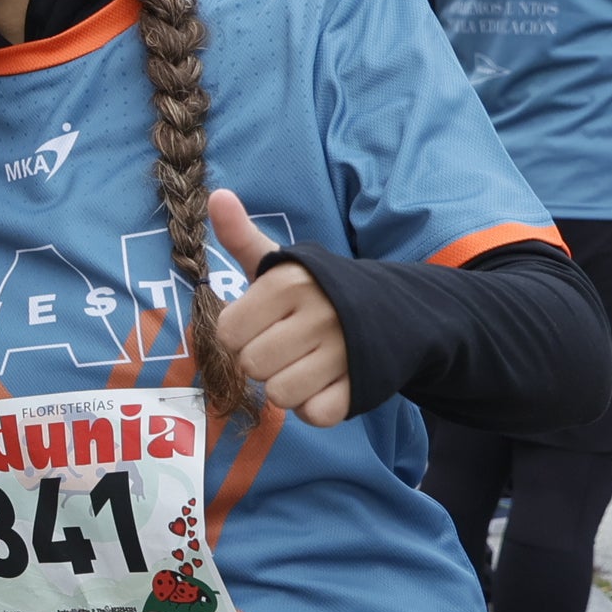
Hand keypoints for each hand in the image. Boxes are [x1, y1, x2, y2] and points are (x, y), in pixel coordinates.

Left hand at [209, 192, 351, 425]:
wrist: (394, 312)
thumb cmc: (315, 292)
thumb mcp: (281, 264)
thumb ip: (241, 236)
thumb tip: (217, 195)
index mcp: (289, 282)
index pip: (227, 333)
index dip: (239, 334)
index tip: (264, 323)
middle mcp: (319, 312)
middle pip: (251, 366)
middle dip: (262, 361)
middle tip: (288, 345)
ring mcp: (345, 350)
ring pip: (280, 394)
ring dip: (287, 386)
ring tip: (307, 363)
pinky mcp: (363, 384)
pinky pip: (315, 415)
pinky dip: (315, 407)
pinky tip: (328, 383)